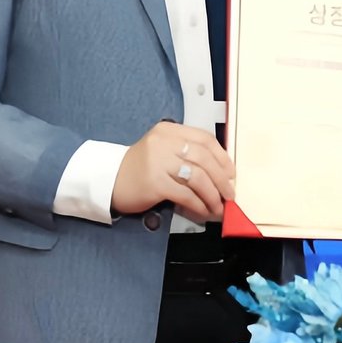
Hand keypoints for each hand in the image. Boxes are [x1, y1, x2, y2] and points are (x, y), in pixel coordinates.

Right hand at [112, 122, 234, 223]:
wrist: (110, 181)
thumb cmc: (141, 168)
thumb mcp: (164, 151)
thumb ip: (188, 155)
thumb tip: (221, 174)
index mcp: (169, 131)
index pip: (205, 139)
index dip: (222, 158)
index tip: (231, 173)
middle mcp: (163, 142)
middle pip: (204, 158)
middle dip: (221, 179)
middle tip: (230, 194)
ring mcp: (158, 161)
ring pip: (197, 177)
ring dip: (212, 195)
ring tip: (218, 207)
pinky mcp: (154, 182)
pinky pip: (185, 194)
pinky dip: (199, 204)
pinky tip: (203, 211)